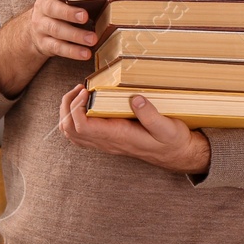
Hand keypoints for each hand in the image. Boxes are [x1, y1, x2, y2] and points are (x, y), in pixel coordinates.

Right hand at [0, 0, 97, 96]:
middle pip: (52, 9)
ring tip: (92, 39)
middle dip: (69, 13)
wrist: (36, 30)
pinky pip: (59, 47)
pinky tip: (86, 53)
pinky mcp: (44, 43)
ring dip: (76, 35)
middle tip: (85, 17)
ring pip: (56, 30)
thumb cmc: (59, 8)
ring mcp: (41, 27)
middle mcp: (42, 9)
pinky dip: (73, 51)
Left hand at [57, 83, 211, 175]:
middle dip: (67, 106)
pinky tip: (85, 105)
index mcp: (118, 136)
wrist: (176, 155)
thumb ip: (151, 115)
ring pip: (71, 133)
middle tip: (80, 88)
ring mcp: (105, 143)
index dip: (76, 108)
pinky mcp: (107, 141)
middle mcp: (107, 142)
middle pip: (70, 129)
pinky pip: (79, 134)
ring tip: (80, 93)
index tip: (87, 91)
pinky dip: (74, 118)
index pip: (82, 127)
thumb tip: (135, 98)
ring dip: (68, 112)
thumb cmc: (173, 141)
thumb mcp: (168, 127)